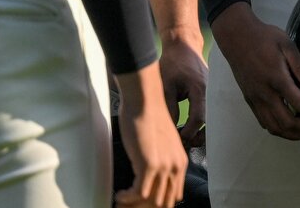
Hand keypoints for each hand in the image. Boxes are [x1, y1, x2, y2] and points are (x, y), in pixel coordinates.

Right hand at [114, 65, 186, 207]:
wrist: (145, 102)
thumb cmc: (148, 119)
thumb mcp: (161, 145)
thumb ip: (161, 162)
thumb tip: (149, 179)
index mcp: (181, 163)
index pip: (172, 196)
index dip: (155, 204)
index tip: (138, 202)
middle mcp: (176, 167)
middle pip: (163, 202)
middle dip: (143, 207)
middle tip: (127, 203)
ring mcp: (164, 167)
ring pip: (150, 201)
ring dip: (133, 204)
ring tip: (121, 199)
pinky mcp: (150, 164)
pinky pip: (138, 194)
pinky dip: (126, 198)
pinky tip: (119, 194)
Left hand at [158, 33, 207, 147]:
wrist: (183, 46)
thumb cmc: (173, 63)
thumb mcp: (166, 86)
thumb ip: (168, 108)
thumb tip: (169, 130)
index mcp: (200, 90)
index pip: (198, 118)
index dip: (188, 133)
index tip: (177, 140)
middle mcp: (210, 92)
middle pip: (209, 122)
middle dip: (198, 136)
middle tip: (183, 143)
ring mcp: (212, 92)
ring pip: (211, 118)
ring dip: (201, 130)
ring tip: (185, 137)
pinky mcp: (210, 92)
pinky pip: (209, 110)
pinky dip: (201, 122)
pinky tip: (188, 127)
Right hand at [212, 2, 299, 139]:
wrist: (236, 38)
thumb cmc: (264, 38)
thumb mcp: (287, 45)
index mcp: (277, 79)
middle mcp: (264, 94)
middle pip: (287, 123)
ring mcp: (255, 99)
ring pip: (273, 127)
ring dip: (292, 134)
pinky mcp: (249, 100)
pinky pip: (263, 122)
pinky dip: (277, 129)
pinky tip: (288, 125)